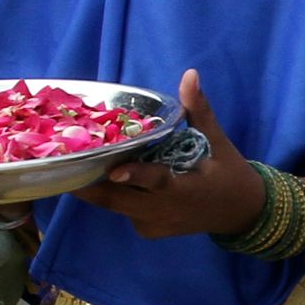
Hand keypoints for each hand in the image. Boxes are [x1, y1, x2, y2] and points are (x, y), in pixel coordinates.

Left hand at [76, 70, 269, 242]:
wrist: (241, 213)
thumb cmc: (228, 173)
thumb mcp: (217, 141)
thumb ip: (199, 110)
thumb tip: (189, 74)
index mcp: (186, 189)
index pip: (158, 182)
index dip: (136, 176)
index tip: (114, 169)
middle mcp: (166, 211)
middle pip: (119, 200)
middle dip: (90, 183)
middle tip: (64, 161)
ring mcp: (155, 224)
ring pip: (116, 206)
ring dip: (96, 186)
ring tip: (72, 165)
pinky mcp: (149, 230)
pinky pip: (123, 211)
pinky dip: (113, 194)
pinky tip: (103, 176)